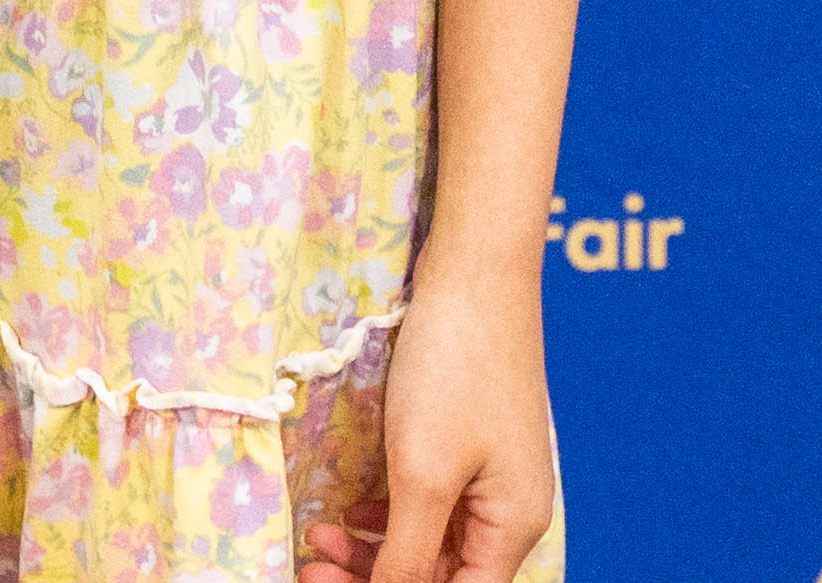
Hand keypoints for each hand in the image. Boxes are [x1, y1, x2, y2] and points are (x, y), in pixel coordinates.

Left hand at [303, 262, 551, 582]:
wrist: (475, 269)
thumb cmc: (455, 367)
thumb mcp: (422, 473)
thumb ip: (404, 554)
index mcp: (512, 527)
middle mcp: (508, 510)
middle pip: (439, 575)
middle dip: (372, 577)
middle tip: (309, 567)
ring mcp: (489, 474)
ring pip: (428, 540)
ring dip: (371, 547)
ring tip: (315, 537)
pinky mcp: (465, 443)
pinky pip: (426, 502)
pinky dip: (384, 513)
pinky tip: (346, 509)